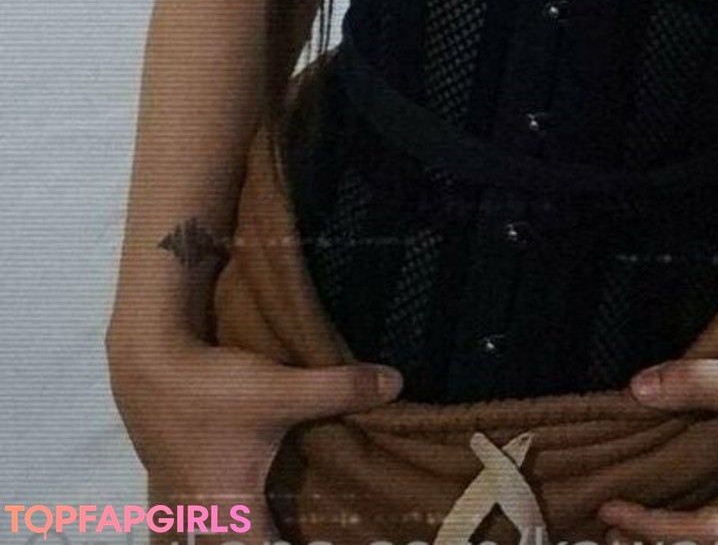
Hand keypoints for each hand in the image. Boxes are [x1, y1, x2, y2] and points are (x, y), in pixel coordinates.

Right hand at [108, 330, 403, 540]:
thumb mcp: (279, 388)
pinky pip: (177, 527)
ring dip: (230, 535)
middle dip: (257, 542)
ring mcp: (178, 507)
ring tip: (258, 523)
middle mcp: (203, 522)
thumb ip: (337, 389)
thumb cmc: (213, 388)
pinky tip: (203, 521)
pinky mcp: (165, 485)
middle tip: (295, 528)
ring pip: (200, 542)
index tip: (323, 539)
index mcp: (233, 514)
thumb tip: (396, 383)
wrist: (147, 364)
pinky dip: (194, 531)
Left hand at [596, 336, 717, 544]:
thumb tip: (636, 389)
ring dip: (674, 535)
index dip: (655, 526)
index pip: (707, 533)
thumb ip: (694, 383)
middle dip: (659, 542)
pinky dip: (691, 522)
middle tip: (606, 531)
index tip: (613, 510)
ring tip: (622, 528)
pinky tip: (661, 511)